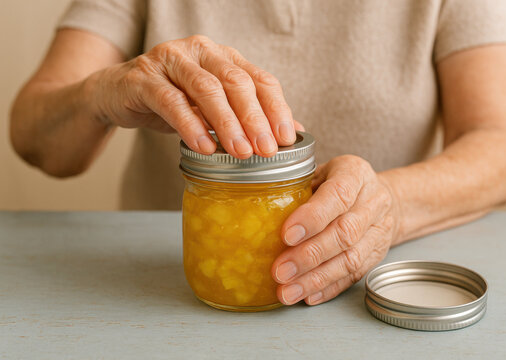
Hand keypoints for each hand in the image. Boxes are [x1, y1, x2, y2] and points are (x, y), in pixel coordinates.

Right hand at [87, 35, 301, 157]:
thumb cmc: (169, 101)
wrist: (115, 94)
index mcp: (222, 56)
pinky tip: (204, 147)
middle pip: (236, 81)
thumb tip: (291, 133)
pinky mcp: (143, 77)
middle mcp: (199, 51)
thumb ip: (244, 116)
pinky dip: (190, 125)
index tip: (287, 138)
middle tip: (267, 150)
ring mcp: (170, 60)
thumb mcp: (211, 109)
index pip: (259, 78)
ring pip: (206, 89)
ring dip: (227, 123)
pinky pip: (171, 101)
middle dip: (255, 118)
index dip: (276, 108)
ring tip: (241, 153)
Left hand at [271, 155, 401, 304]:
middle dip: (309, 255)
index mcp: (356, 174)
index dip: (313, 217)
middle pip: (345, 232)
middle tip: (280, 271)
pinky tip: (308, 295)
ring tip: (288, 291)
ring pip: (351, 259)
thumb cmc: (340, 181)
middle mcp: (373, 201)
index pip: (338, 195)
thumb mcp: (320, 171)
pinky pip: (355, 275)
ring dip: (316, 278)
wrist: (384, 196)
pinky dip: (330, 287)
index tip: (286, 235)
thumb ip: (298, 187)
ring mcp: (379, 230)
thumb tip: (260, 214)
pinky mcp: (377, 254)